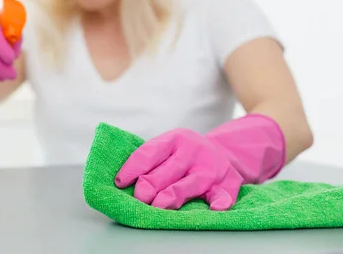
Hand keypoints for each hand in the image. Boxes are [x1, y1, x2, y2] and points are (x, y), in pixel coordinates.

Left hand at [114, 128, 243, 210]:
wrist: (224, 152)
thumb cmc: (186, 154)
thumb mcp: (170, 147)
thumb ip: (151, 161)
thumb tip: (122, 182)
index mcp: (175, 139)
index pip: (149, 153)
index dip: (132, 169)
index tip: (119, 183)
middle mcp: (193, 151)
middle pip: (167, 171)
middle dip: (150, 186)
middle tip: (138, 198)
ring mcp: (211, 167)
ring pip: (190, 183)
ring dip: (173, 195)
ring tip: (159, 205)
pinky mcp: (228, 182)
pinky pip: (224, 194)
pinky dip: (220, 202)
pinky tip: (214, 208)